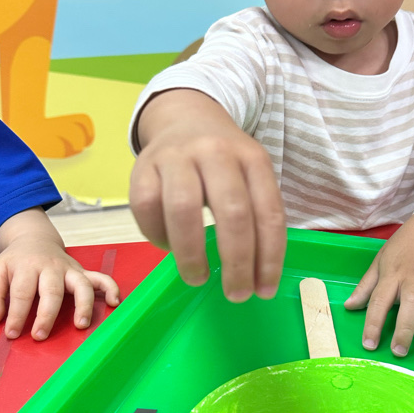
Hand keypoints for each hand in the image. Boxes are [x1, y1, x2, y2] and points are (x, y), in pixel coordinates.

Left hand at [0, 209, 119, 339]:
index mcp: (27, 267)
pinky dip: (111, 289)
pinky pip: (101, 278)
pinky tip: (114, 303)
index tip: (11, 334)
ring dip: (83, 305)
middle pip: (52, 291)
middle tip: (40, 336)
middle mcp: (51, 267)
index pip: (22, 292)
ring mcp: (70, 269)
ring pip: (81, 285)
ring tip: (80, 326)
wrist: (34, 239)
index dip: (16, 314)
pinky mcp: (83, 273)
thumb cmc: (16, 263)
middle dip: (46, 315)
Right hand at [130, 89, 286, 300]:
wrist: (185, 118)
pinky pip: (147, 207)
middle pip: (232, 212)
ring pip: (184, 209)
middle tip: (236, 294)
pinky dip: (158, 236)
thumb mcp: (250, 175)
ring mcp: (177, 157)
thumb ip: (255, 214)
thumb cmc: (224, 163)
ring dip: (192, 254)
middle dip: (236, 261)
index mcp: (253, 158)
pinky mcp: (143, 166)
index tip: (265, 289)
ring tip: (198, 278)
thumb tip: (256, 275)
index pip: (269, 212)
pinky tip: (169, 248)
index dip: (269, 257)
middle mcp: (217, 153)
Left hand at [344, 205, 413, 355]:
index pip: (379, 300)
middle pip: (410, 305)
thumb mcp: (380, 260)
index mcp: (392, 273)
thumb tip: (350, 307)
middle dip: (405, 330)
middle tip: (399, 351)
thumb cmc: (405, 246)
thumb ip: (366, 286)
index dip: (373, 324)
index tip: (370, 344)